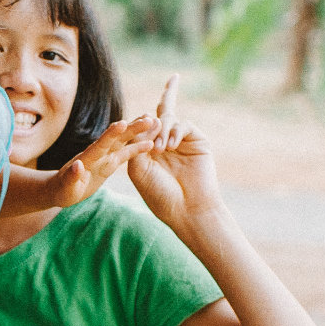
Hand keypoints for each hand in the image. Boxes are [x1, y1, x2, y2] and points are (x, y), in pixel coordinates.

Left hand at [47, 115, 158, 206]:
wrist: (61, 188)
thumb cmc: (62, 190)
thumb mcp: (66, 187)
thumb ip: (72, 176)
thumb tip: (78, 165)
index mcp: (87, 159)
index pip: (100, 145)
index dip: (111, 134)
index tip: (122, 123)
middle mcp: (97, 154)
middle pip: (116, 138)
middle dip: (131, 128)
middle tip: (148, 118)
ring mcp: (104, 157)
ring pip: (123, 142)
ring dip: (137, 133)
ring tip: (153, 122)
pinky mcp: (109, 163)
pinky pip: (125, 153)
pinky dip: (137, 148)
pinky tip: (151, 143)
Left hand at [127, 74, 220, 226]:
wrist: (187, 210)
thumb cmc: (160, 194)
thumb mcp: (138, 169)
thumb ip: (136, 143)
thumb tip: (145, 116)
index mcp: (146, 152)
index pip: (138, 129)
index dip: (133, 123)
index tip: (126, 124)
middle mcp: (163, 144)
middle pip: (155, 118)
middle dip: (147, 118)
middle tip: (146, 128)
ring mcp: (181, 142)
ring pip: (167, 119)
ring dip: (160, 130)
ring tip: (159, 148)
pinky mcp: (197, 142)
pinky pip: (184, 125)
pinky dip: (175, 131)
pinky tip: (171, 146)